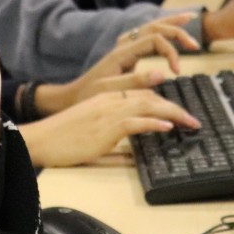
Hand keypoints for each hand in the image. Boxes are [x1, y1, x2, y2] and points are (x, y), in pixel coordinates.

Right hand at [19, 90, 199, 167]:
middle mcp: (110, 100)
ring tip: (189, 123)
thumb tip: (132, 133)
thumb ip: (111, 123)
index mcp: (106, 97)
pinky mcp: (105, 128)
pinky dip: (153, 124)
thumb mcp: (91, 124)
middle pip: (150, 97)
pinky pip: (135, 122)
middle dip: (175, 108)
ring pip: (147, 106)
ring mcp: (108, 113)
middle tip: (193, 120)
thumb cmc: (63, 136)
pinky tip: (166, 128)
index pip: (142, 94)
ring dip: (172, 114)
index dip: (164, 102)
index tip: (179, 114)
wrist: (41, 139)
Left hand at [35, 13, 194, 115]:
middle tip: (196, 44)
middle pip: (155, 26)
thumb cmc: (88, 97)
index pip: (155, 40)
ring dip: (171, 23)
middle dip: (178, 30)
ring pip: (151, 26)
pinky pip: (147, 34)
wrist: (70, 97)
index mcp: (122, 52)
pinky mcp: (125, 53)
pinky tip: (169, 32)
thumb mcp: (110, 92)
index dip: (171, 52)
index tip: (177, 72)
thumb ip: (135, 82)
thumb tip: (162, 74)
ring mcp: (124, 47)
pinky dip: (162, 30)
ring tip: (191, 19)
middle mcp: (124, 45)